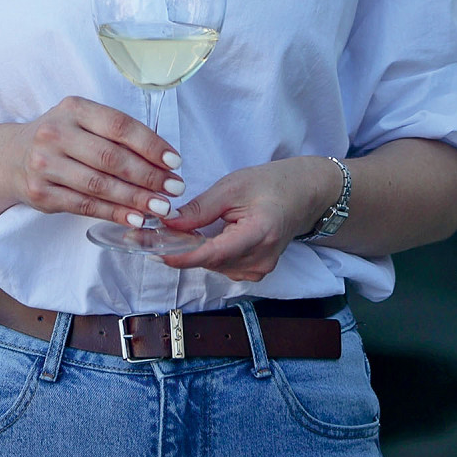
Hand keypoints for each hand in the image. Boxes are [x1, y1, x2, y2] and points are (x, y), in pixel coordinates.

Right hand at [12, 95, 183, 228]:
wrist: (11, 157)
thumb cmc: (61, 137)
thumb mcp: (81, 121)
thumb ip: (114, 134)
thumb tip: (162, 160)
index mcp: (73, 109)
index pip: (119, 125)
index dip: (150, 144)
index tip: (175, 161)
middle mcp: (56, 133)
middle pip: (111, 157)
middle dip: (148, 175)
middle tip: (175, 188)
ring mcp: (45, 164)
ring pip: (99, 185)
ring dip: (135, 199)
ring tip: (162, 207)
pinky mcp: (41, 193)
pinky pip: (85, 206)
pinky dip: (114, 213)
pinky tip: (135, 219)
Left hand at [160, 158, 331, 280]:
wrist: (301, 194)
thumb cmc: (269, 184)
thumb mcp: (232, 187)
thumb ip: (200, 208)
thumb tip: (168, 223)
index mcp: (259, 234)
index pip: (214, 254)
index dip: (183, 255)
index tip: (156, 250)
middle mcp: (260, 260)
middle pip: (211, 261)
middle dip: (182, 249)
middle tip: (154, 233)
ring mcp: (259, 270)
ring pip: (214, 266)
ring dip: (194, 251)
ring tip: (178, 231)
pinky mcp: (255, 272)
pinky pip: (223, 266)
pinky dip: (208, 254)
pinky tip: (201, 238)